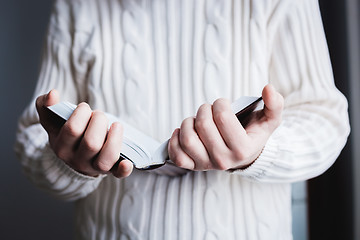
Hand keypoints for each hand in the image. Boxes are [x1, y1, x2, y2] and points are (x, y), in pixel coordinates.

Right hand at [36, 89, 132, 177]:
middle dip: (99, 122)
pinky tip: (128, 162)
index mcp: (61, 147)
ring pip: (104, 159)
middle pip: (91, 143)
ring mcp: (94, 167)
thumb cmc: (67, 134)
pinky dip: (124, 169)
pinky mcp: (110, 170)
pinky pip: (118, 174)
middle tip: (99, 115)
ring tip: (117, 125)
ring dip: (114, 140)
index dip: (81, 114)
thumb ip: (46, 106)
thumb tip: (52, 94)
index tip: (84, 107)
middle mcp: (77, 160)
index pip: (72, 129)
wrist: (74, 158)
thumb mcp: (53, 122)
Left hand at [168, 84, 283, 170]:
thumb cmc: (254, 132)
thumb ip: (274, 104)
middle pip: (203, 125)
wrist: (244, 154)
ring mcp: (207, 165)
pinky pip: (176, 155)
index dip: (221, 103)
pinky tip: (183, 131)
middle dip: (204, 109)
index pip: (222, 116)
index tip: (224, 104)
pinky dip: (175, 140)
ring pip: (187, 138)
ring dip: (188, 122)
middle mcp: (223, 160)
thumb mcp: (270, 119)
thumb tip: (268, 88)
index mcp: (242, 149)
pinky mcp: (193, 166)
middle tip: (209, 110)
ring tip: (197, 120)